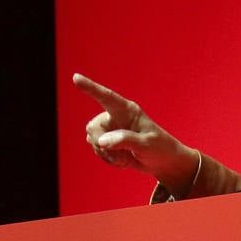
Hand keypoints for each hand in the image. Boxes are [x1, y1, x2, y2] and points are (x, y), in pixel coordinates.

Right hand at [73, 73, 200, 193]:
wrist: (164, 163)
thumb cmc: (160, 148)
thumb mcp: (147, 145)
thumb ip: (125, 140)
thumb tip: (102, 140)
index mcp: (128, 110)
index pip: (107, 97)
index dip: (90, 87)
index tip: (76, 77)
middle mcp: (116, 117)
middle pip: (93, 128)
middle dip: (103, 145)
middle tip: (123, 154)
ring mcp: (111, 129)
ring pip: (93, 140)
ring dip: (108, 154)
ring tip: (127, 156)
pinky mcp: (109, 141)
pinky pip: (97, 150)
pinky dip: (109, 159)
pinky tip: (124, 159)